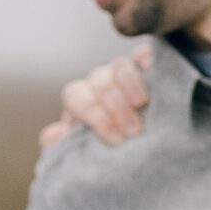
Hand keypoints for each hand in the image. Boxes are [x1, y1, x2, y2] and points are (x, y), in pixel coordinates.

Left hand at [39, 42, 154, 147]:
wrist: (143, 151)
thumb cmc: (109, 153)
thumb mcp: (85, 155)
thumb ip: (63, 147)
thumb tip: (57, 132)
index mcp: (80, 101)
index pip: (76, 97)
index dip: (94, 115)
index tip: (115, 138)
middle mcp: (99, 83)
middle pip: (99, 82)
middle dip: (115, 106)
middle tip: (133, 131)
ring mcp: (122, 72)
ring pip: (119, 66)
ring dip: (130, 83)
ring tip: (142, 104)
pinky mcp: (145, 67)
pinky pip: (143, 54)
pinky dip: (146, 58)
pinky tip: (152, 69)